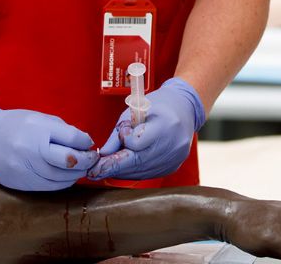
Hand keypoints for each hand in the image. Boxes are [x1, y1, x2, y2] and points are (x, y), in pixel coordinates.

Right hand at [0, 99, 98, 190]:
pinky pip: (49, 187)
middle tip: (91, 159)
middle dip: (86, 161)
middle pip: (70, 161)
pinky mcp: (21, 183)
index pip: (74, 139)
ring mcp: (25, 169)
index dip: (86, 143)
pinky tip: (66, 176)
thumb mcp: (40, 118)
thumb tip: (86, 144)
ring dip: (76, 174)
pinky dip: (62, 183)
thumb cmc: (15, 125)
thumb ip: (64, 131)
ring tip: (80, 168)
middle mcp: (32, 150)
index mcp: (39, 129)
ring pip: (61, 178)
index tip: (89, 144)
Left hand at [89, 77, 205, 180]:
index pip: (136, 143)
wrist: (185, 109)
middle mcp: (173, 145)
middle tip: (95, 171)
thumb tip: (103, 154)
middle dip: (113, 167)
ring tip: (109, 166)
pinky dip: (135, 171)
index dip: (123, 141)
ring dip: (123, 171)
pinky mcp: (173, 167)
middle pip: (137, 162)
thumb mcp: (136, 110)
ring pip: (141, 172)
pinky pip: (148, 173)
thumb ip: (119, 133)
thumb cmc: (160, 106)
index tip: (116, 139)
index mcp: (166, 125)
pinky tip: (127, 165)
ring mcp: (175, 158)